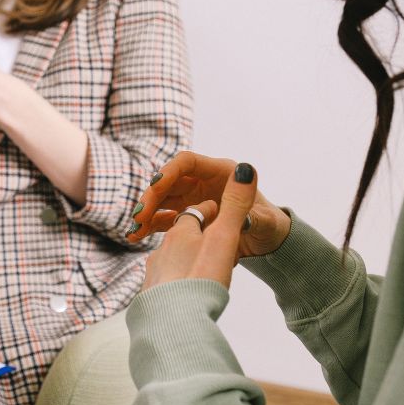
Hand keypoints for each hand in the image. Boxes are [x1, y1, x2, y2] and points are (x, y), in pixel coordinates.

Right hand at [141, 164, 256, 289]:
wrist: (267, 242)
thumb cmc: (269, 226)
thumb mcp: (264, 221)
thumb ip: (251, 210)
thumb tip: (243, 195)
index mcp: (220, 172)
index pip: (187, 162)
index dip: (169, 171)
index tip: (154, 185)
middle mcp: (202, 181)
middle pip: (169, 180)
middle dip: (151, 196)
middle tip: (138, 215)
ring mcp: (193, 197)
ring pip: (162, 199)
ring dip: (147, 212)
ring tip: (134, 230)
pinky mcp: (187, 213)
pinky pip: (164, 216)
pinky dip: (150, 225)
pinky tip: (136, 236)